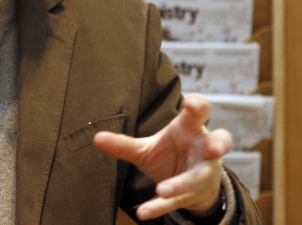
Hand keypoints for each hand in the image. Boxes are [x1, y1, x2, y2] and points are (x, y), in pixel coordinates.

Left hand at [94, 94, 231, 220]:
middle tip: (215, 148)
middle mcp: (203, 149)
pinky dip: (160, 206)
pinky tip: (143, 212)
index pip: (200, 113)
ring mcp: (202, 172)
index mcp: (190, 129)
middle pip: (219, 142)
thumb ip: (124, 144)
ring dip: (182, 183)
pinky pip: (178, 201)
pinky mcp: (193, 194)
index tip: (192, 103)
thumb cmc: (170, 154)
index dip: (199, 106)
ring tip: (163, 190)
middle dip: (219, 144)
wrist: (191, 186)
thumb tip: (96, 137)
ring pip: (197, 177)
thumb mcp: (147, 148)